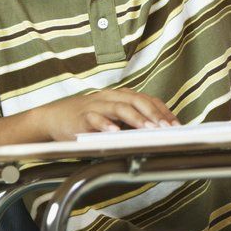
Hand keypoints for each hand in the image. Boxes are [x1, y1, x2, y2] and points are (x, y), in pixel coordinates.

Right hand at [36, 89, 180, 140]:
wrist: (54, 117)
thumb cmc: (88, 118)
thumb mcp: (112, 117)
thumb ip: (131, 122)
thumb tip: (156, 133)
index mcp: (120, 96)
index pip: (147, 99)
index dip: (163, 111)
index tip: (176, 124)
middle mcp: (110, 97)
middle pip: (137, 101)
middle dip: (154, 114)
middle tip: (166, 128)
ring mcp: (96, 105)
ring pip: (119, 107)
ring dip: (136, 118)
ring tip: (148, 128)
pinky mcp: (81, 117)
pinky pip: (95, 119)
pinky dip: (105, 125)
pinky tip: (114, 132)